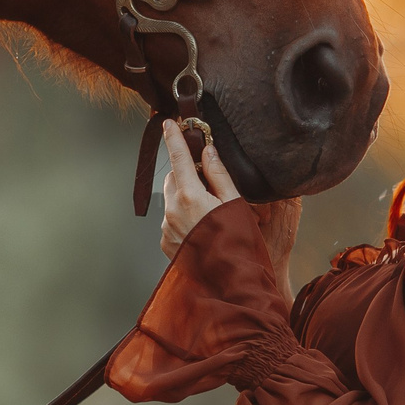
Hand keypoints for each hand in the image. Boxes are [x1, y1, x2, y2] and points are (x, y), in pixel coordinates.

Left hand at [158, 120, 242, 259]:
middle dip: (186, 174)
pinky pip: (171, 220)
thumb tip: (207, 151)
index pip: (178, 158)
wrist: (230, 281)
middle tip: (209, 182)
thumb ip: (218, 174)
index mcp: (190, 196)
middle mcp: (172, 211)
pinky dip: (182, 217)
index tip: (169, 123)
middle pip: (173, 178)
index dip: (174, 138)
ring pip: (171, 200)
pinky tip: (202, 227)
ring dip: (184, 196)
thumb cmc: (238, 242)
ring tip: (209, 212)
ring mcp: (167, 228)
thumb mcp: (234, 202)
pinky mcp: (166, 243)